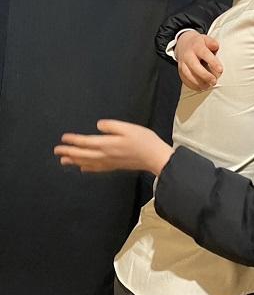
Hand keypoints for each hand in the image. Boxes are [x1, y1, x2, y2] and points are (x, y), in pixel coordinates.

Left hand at [54, 120, 173, 174]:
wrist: (154, 157)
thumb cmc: (144, 140)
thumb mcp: (128, 128)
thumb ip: (112, 126)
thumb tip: (98, 125)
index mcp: (107, 144)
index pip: (85, 142)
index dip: (73, 140)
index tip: (63, 138)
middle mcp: (105, 155)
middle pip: (82, 154)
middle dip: (69, 152)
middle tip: (57, 151)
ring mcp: (109, 162)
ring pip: (87, 162)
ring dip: (74, 161)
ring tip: (63, 160)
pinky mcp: (115, 166)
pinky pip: (96, 168)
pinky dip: (87, 168)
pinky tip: (83, 168)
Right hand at [175, 31, 222, 90]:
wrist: (183, 44)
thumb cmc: (198, 43)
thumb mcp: (206, 39)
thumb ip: (212, 43)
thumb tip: (216, 46)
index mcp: (196, 46)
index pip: (204, 54)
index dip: (213, 62)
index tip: (220, 70)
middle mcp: (188, 55)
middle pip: (195, 66)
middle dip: (205, 75)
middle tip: (214, 81)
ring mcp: (182, 63)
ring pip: (188, 75)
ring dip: (198, 82)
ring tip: (208, 86)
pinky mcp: (180, 71)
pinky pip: (185, 80)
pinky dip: (193, 85)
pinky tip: (200, 88)